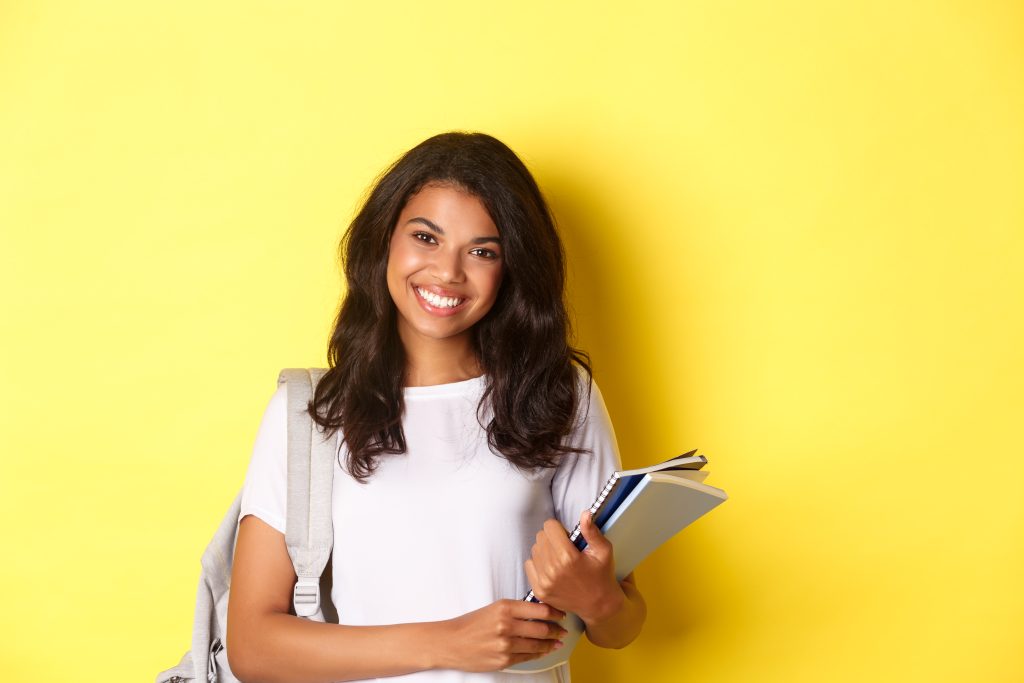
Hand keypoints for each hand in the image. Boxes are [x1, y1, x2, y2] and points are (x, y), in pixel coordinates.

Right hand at [438, 599, 566, 671]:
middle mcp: (506, 625)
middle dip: (557, 630)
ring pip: (537, 644)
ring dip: (551, 643)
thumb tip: (540, 612)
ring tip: (557, 642)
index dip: (555, 612)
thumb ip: (516, 610)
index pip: (540, 609)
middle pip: (542, 628)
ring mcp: (505, 644)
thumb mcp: (493, 608)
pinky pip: (528, 657)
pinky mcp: (504, 660)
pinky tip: (544, 650)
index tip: (561, 614)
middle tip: (563, 630)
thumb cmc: (471, 624)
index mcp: (504, 607)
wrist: (451, 642)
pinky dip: (539, 653)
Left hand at [523, 510, 623, 622]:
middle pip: (540, 537)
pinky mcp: (539, 591)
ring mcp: (544, 582)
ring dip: (545, 550)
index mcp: (568, 557)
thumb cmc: (601, 575)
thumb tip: (585, 514)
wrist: (598, 604)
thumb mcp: (603, 551)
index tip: (567, 536)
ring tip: (560, 558)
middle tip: (565, 548)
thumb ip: (592, 531)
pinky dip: (538, 563)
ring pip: (534, 550)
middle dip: (552, 538)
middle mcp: (553, 569)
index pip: (549, 526)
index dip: (559, 528)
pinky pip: (529, 565)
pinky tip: (552, 568)